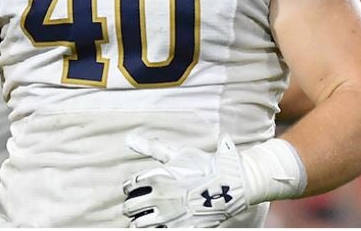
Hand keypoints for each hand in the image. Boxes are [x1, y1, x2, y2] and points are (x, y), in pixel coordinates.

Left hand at [121, 134, 247, 227]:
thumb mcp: (179, 153)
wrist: (232, 185)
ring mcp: (169, 216)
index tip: (132, 189)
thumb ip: (153, 148)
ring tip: (144, 218)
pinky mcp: (181, 229)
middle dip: (131, 206)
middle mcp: (159, 198)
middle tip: (136, 206)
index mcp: (156, 178)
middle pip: (129, 208)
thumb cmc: (205, 166)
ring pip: (138, 225)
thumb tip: (130, 140)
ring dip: (139, 221)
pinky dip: (154, 230)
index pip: (128, 186)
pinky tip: (159, 225)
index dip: (129, 188)